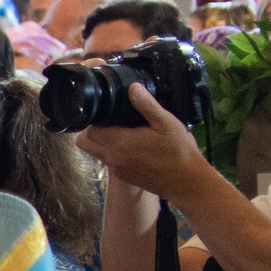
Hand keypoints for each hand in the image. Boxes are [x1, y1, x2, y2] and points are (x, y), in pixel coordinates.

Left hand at [75, 85, 211, 198]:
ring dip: (100, 141)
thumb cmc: (179, 151)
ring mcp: (116, 169)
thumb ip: (147, 106)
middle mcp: (113, 158)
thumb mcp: (166, 123)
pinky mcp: (123, 176)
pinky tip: (130, 143)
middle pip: (85, 143)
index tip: (107, 111)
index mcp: (120, 143)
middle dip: (92, 129)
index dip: (94, 119)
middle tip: (110, 119)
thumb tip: (132, 88)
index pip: (89, 131)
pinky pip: (107, 160)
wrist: (186, 182)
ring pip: (95, 152)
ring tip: (121, 129)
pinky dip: (111, 151)